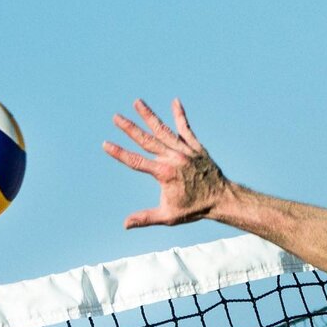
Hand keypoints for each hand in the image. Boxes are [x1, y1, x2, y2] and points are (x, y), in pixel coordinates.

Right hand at [103, 98, 227, 228]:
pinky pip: (186, 129)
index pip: (136, 161)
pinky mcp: (196, 147)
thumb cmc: (194, 209)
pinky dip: (180, 116)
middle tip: (116, 117)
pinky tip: (176, 101)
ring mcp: (185, 150)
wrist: (221, 199)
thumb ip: (146, 218)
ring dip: (149, 116)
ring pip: (163, 130)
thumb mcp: (168, 216)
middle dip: (130, 128)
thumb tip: (125, 224)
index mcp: (164, 173)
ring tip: (137, 102)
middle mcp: (173, 158)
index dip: (119, 153)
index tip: (105, 144)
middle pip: (147, 140)